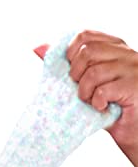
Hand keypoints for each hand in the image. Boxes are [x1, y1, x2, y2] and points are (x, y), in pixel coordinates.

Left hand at [66, 30, 137, 166]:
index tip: (73, 73)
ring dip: (85, 92)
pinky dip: (96, 102)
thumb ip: (66, 64)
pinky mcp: (135, 86)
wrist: (133, 131)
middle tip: (82, 91)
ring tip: (91, 101)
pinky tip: (103, 107)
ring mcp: (133, 69)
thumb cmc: (108, 106)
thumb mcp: (85, 82)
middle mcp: (126, 54)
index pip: (85, 36)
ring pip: (94, 72)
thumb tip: (38, 47)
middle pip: (87, 51)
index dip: (71, 54)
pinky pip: (103, 90)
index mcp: (114, 48)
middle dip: (75, 74)